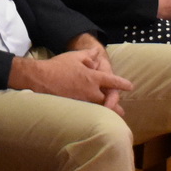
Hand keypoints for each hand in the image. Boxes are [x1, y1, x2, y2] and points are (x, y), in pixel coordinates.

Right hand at [10, 46, 132, 114]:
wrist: (40, 79)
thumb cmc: (57, 66)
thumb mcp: (74, 57)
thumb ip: (88, 55)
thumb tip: (96, 52)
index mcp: (92, 77)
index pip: (112, 81)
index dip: (122, 83)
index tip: (130, 86)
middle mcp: (90, 91)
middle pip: (107, 100)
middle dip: (115, 106)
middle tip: (122, 112)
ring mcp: (82, 101)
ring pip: (98, 108)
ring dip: (106, 112)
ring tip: (112, 118)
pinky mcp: (74, 107)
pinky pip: (86, 111)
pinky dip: (92, 114)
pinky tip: (93, 118)